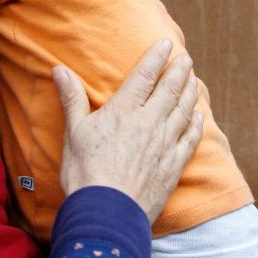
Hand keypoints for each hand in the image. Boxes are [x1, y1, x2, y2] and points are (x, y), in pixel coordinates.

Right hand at [54, 38, 203, 222]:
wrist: (107, 214)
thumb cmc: (85, 173)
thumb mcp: (73, 132)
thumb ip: (72, 99)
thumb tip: (59, 70)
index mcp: (123, 112)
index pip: (144, 76)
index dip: (156, 57)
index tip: (167, 43)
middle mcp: (149, 123)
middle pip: (170, 90)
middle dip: (179, 71)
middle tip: (186, 58)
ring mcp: (164, 144)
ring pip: (183, 111)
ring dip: (190, 93)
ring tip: (194, 80)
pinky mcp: (173, 166)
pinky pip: (190, 139)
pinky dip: (196, 124)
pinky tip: (199, 117)